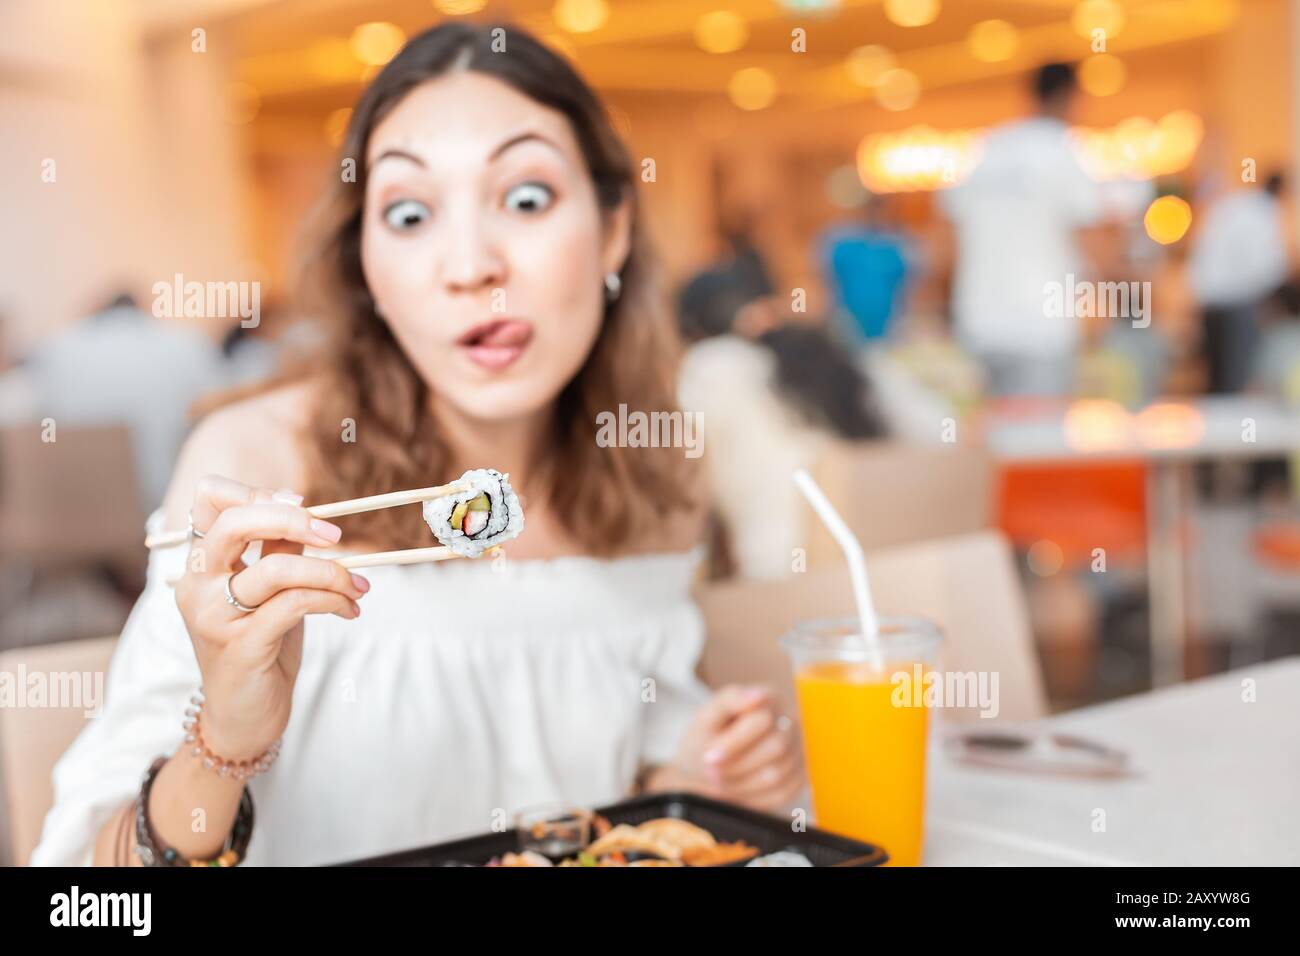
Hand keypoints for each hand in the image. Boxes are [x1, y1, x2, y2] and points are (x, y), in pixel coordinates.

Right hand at [174, 476, 368, 761]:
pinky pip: (295, 605)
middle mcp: (196, 587)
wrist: (243, 718)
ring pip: (276, 569)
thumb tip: (308, 512)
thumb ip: (279, 551)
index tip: (302, 503)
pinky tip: (349, 610)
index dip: (257, 491)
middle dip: (293, 518)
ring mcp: (214, 618)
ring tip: (357, 587)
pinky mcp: (241, 648)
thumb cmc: (260, 647)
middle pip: (233, 524)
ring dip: (330, 571)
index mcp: (199, 565)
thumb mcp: (270, 591)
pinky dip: (332, 600)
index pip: (209, 500)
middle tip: (336, 535)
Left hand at [655, 684, 803, 811]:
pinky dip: (752, 796)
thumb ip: (729, 701)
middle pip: (776, 747)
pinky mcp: (799, 777)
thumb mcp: (706, 717)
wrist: (709, 769)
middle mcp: (790, 721)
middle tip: (712, 772)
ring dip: (741, 782)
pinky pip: (781, 793)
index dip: (734, 742)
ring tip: (721, 779)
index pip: (763, 720)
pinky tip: (737, 787)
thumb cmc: (707, 738)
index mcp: (769, 697)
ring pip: (777, 774)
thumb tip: (756, 694)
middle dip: (737, 764)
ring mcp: (799, 749)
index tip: (710, 757)